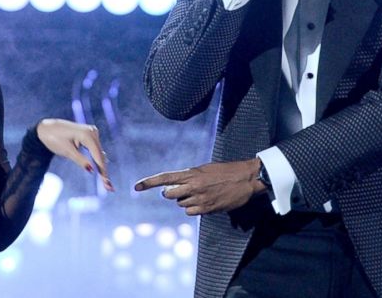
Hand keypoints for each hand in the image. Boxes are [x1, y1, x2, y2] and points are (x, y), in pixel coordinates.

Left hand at [36, 119, 113, 191]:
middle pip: (100, 155)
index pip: (98, 156)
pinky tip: (102, 172)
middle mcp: (92, 132)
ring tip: (107, 184)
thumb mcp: (66, 151)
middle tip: (109, 188)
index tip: (107, 183)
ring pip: (98, 154)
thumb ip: (80, 160)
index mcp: (87, 134)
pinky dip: (97, 161)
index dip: (103, 170)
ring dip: (101, 168)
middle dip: (104, 172)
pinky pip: (95, 150)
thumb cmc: (54, 138)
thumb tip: (92, 170)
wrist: (46, 128)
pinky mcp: (89, 135)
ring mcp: (92, 132)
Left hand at [134, 158, 264, 215]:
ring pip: (180, 204)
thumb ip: (189, 176)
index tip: (136, 187)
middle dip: (171, 194)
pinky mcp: (208, 209)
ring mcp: (200, 198)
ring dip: (186, 201)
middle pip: (169, 194)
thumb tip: (175, 187)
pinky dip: (193, 209)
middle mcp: (193, 185)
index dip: (149, 182)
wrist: (246, 179)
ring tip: (201, 193)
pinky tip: (204, 202)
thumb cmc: (226, 171)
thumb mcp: (205, 169)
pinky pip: (191, 212)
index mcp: (191, 172)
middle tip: (181, 190)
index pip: (165, 178)